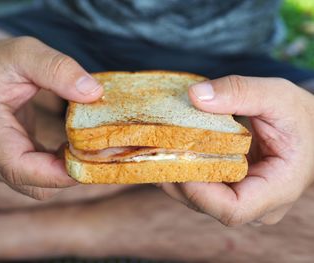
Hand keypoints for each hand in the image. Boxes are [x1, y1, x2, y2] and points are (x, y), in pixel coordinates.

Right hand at [0, 37, 102, 198]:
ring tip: (90, 145)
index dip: (58, 173)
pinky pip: (40, 177)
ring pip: (40, 186)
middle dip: (71, 174)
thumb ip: (57, 68)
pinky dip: (61, 168)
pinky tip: (75, 146)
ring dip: (68, 171)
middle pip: (34, 185)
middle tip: (100, 150)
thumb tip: (93, 93)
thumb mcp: (23, 53)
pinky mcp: (12, 163)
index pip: (18, 167)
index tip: (92, 159)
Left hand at [159, 75, 313, 225]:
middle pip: (206, 205)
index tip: (175, 159)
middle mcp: (257, 204)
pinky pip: (200, 186)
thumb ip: (240, 92)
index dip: (198, 192)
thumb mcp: (277, 95)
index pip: (232, 209)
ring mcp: (241, 197)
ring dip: (172, 174)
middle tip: (149, 150)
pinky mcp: (229, 188)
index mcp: (277, 188)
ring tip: (149, 149)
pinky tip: (165, 150)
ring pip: (197, 198)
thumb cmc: (299, 116)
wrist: (308, 128)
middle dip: (175, 178)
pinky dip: (181, 169)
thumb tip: (194, 96)